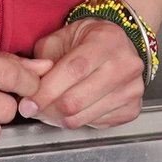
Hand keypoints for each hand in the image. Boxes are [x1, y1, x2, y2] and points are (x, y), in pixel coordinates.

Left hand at [20, 19, 145, 129]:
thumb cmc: (85, 41)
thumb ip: (43, 58)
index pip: (72, 70)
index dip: (47, 90)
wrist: (118, 46)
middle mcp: (125, 65)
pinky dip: (79, 119)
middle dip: (49, 108)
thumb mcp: (60, 38)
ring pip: (85, 116)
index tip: (28, 103)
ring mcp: (132, 89)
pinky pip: (97, 124)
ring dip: (61, 117)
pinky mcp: (133, 108)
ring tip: (50, 108)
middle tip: (34, 108)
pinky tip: (74, 108)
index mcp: (106, 40)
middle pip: (77, 99)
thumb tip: (30, 84)